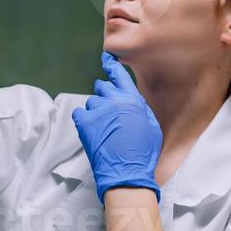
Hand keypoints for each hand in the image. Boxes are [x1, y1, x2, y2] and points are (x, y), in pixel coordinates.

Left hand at [71, 51, 162, 205]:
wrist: (127, 172)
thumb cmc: (143, 152)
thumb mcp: (151, 124)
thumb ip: (138, 106)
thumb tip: (130, 99)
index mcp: (132, 99)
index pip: (118, 75)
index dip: (111, 65)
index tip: (106, 59)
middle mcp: (114, 101)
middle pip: (103, 86)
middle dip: (106, 95)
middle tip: (110, 112)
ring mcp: (98, 111)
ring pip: (92, 101)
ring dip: (96, 110)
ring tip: (104, 127)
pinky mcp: (84, 123)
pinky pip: (80, 113)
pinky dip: (84, 119)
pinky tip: (93, 130)